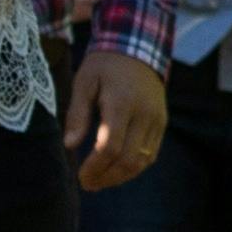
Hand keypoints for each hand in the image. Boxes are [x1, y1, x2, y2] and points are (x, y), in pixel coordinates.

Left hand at [66, 45, 170, 190]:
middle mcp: (143, 114)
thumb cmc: (104, 65)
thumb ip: (77, 114)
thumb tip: (69, 145)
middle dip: (106, 177)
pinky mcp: (162, 123)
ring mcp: (156, 120)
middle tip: (88, 184)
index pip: (110, 146)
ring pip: (142, 160)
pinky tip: (117, 170)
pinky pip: (151, 153)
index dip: (95, 167)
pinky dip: (134, 167)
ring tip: (100, 181)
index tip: (80, 176)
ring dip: (121, 177)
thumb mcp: (84, 82)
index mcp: (121, 103)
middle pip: (128, 159)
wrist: (137, 47)